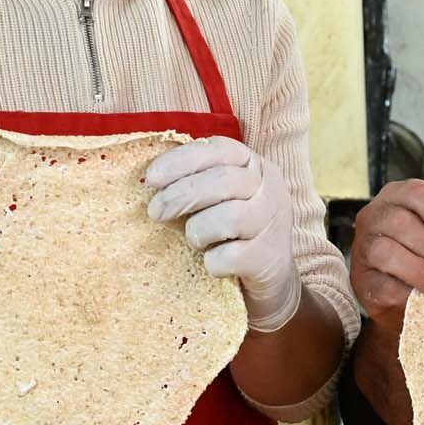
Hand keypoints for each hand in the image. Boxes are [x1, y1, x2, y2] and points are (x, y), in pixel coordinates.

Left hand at [145, 136, 301, 331]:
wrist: (270, 275)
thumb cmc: (234, 229)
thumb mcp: (223, 195)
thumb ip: (197, 179)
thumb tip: (150, 179)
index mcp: (255, 165)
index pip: (219, 149)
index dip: (182, 160)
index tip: (151, 178)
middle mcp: (270, 188)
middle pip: (222, 180)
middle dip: (180, 195)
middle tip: (155, 212)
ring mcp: (273, 223)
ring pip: (228, 217)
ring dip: (198, 230)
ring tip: (194, 240)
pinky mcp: (267, 257)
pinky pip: (229, 257)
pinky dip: (211, 262)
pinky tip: (211, 262)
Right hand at [347, 179, 423, 317]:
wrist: (402, 295)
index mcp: (398, 197)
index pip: (415, 192)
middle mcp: (374, 216)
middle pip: (398, 222)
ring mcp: (362, 248)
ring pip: (384, 252)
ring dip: (420, 270)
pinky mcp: (360, 280)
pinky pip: (381, 284)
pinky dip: (406, 292)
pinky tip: (423, 297)